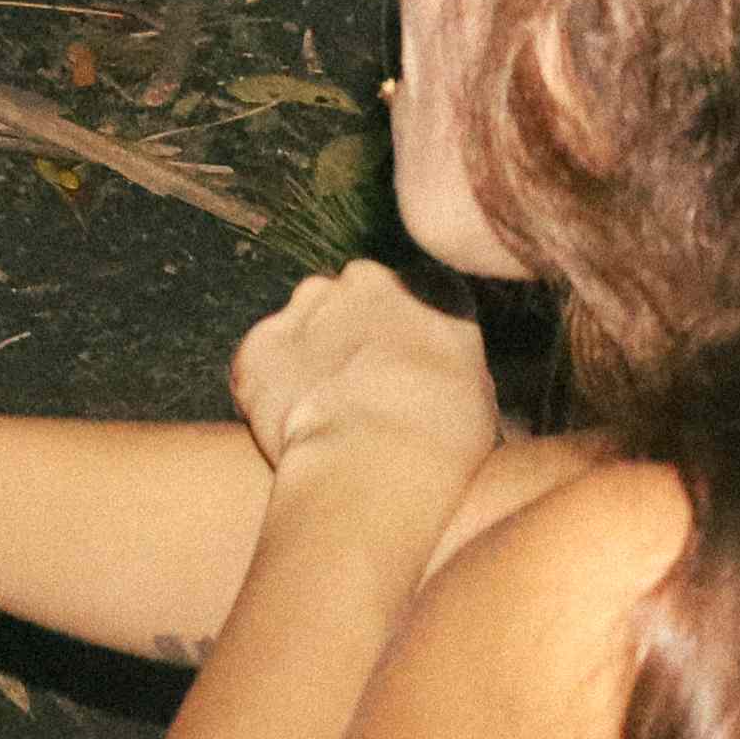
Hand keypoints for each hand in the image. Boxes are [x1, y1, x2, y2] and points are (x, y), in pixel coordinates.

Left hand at [225, 262, 501, 504]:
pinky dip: (272, 388)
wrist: (372, 459)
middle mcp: (365, 279)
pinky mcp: (259, 342)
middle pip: (356, 298)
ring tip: (326, 414)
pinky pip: (264, 361)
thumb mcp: (479, 396)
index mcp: (431, 287)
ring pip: (305, 323)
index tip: (409, 370)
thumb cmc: (442, 436)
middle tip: (363, 391)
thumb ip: (452, 365)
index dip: (411, 335)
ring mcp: (305, 305)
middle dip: (355, 334)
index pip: (421, 295)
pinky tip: (292, 426)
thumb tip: (441, 379)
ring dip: (311, 356)